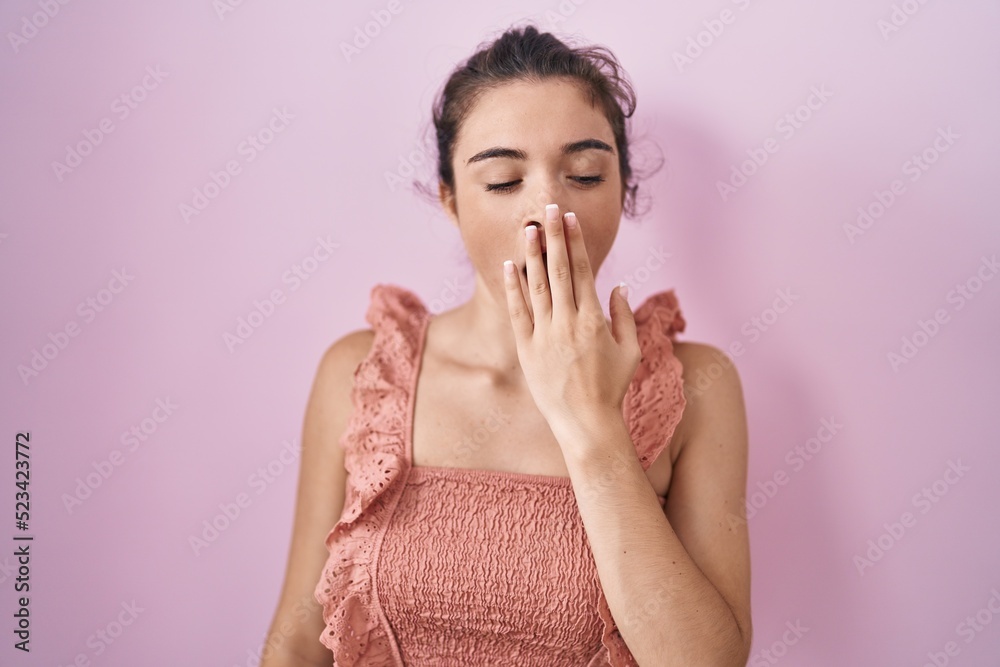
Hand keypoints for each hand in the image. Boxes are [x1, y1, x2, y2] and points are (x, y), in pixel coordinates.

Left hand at [502, 203, 640, 445]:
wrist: (586, 423)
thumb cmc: (612, 388)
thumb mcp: (630, 350)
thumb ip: (624, 316)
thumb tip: (620, 285)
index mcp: (593, 320)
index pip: (582, 270)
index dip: (574, 242)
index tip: (569, 218)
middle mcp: (568, 322)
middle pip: (558, 269)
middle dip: (553, 236)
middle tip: (547, 208)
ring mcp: (545, 335)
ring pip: (537, 285)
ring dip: (532, 254)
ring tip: (528, 228)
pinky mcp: (527, 349)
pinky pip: (518, 312)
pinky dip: (513, 287)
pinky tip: (510, 265)